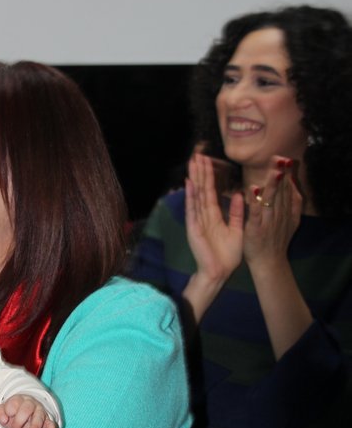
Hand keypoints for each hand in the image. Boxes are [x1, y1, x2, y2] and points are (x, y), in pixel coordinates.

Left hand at [0, 395, 57, 427]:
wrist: (23, 420)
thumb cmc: (12, 416)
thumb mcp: (2, 413)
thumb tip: (3, 419)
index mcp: (18, 400)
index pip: (15, 402)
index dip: (10, 411)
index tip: (5, 420)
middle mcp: (31, 404)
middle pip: (27, 408)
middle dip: (20, 420)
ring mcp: (40, 413)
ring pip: (40, 416)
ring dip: (35, 425)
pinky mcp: (47, 422)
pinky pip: (52, 425)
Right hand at [185, 152, 244, 283]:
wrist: (219, 273)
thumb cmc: (227, 256)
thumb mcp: (237, 230)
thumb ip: (236, 213)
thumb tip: (238, 194)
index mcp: (213, 216)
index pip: (210, 192)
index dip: (208, 176)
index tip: (207, 160)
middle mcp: (203, 216)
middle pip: (201, 189)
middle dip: (199, 172)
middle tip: (197, 154)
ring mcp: (197, 221)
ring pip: (196, 195)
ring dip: (194, 179)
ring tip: (192, 162)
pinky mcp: (193, 228)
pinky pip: (192, 209)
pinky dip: (191, 196)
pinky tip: (189, 183)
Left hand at [244, 157, 301, 268]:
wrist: (269, 262)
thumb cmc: (276, 239)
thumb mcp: (291, 220)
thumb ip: (294, 202)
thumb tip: (293, 182)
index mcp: (286, 211)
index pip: (287, 189)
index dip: (286, 174)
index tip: (286, 160)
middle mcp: (279, 214)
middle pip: (281, 192)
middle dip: (281, 175)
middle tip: (281, 159)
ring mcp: (268, 221)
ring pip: (271, 200)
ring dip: (272, 185)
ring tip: (274, 171)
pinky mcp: (256, 228)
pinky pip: (256, 213)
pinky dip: (255, 201)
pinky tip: (254, 189)